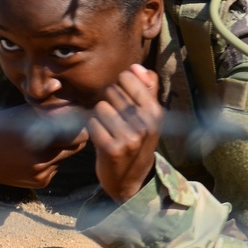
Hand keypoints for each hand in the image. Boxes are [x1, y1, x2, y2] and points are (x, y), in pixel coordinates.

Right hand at [0, 103, 88, 188]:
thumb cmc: (0, 126)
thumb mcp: (25, 113)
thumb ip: (52, 112)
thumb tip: (78, 106)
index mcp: (38, 138)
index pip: (79, 134)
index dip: (81, 124)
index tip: (79, 117)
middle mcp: (42, 159)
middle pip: (77, 146)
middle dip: (74, 135)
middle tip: (66, 127)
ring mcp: (41, 174)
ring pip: (66, 157)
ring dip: (61, 148)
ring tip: (43, 141)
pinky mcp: (40, 183)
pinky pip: (56, 168)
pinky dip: (51, 160)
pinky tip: (33, 155)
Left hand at [88, 64, 162, 202]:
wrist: (131, 180)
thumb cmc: (138, 141)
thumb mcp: (150, 116)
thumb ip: (147, 88)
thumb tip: (136, 67)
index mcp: (155, 111)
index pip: (128, 77)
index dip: (120, 86)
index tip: (123, 100)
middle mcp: (144, 123)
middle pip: (111, 91)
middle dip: (109, 102)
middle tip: (116, 119)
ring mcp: (128, 137)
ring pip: (100, 107)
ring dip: (99, 117)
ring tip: (109, 129)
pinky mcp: (111, 149)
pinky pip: (92, 123)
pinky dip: (93, 129)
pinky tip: (101, 138)